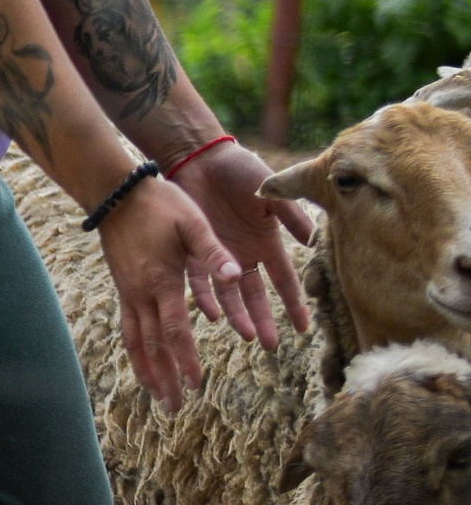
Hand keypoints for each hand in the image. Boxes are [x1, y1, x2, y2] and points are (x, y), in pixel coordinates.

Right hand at [98, 175, 242, 409]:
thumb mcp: (194, 222)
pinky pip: (127, 329)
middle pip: (152, 346)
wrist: (118, 195)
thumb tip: (237, 274)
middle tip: (176, 406)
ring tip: (157, 396)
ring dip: (147, 371)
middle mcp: (142, 294)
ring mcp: (129, 294)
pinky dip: (135, 352)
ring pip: (135, 343)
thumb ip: (214, 252)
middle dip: (165, 377)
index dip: (185, 357)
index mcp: (163, 281)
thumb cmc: (161, 204)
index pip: (175, 329)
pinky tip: (142, 364)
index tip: (196, 382)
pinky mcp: (124, 290)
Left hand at [167, 140, 313, 348]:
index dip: (294, 303)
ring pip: (229, 294)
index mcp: (267, 243)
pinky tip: (212, 315)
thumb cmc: (242, 171)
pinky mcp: (193, 251)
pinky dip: (205, 298)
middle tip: (271, 345)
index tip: (303, 328)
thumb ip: (291, 215)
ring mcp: (218, 256)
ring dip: (237, 315)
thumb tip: (312, 242)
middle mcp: (243, 255)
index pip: (284, 280)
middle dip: (264, 319)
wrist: (203, 159)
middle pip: (256, 295)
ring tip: (246, 335)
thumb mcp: (272, 191)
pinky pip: (199, 281)